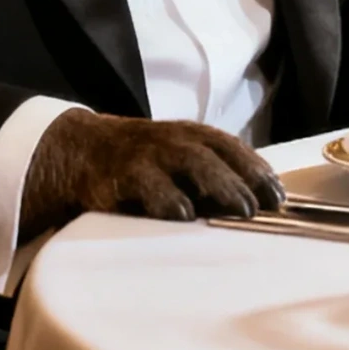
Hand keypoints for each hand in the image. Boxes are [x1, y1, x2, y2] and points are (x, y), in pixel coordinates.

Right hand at [20, 109, 285, 239]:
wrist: (70, 153)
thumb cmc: (134, 164)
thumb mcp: (171, 160)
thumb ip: (206, 177)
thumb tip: (254, 207)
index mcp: (185, 136)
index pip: (227, 145)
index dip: (254, 167)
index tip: (278, 194)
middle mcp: (167, 140)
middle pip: (211, 152)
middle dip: (241, 177)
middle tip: (265, 205)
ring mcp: (141, 156)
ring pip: (185, 162)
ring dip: (217, 183)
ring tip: (240, 210)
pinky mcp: (113, 176)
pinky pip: (141, 184)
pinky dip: (164, 196)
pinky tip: (182, 213)